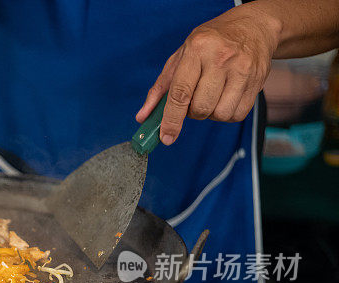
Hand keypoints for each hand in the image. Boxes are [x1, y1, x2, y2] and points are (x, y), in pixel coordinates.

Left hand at [136, 5, 280, 144]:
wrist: (252, 27)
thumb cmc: (209, 44)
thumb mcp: (179, 58)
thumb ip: (160, 89)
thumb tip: (143, 117)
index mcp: (197, 49)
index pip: (180, 93)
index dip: (171, 120)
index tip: (166, 137)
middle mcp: (221, 58)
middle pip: (201, 108)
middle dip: (192, 112)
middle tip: (194, 97)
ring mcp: (242, 69)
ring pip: (220, 114)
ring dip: (211, 113)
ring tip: (211, 95)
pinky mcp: (258, 81)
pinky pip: (237, 115)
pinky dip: (227, 114)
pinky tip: (226, 97)